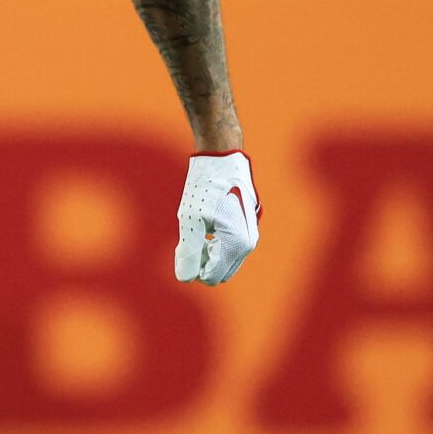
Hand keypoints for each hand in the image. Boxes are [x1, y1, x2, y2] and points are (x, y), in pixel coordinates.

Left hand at [174, 150, 259, 284]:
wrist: (222, 155)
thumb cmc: (205, 185)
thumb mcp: (191, 218)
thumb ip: (188, 250)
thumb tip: (185, 278)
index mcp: (238, 243)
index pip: (213, 276)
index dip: (193, 268)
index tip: (182, 247)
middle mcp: (249, 242)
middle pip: (221, 271)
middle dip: (202, 262)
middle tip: (187, 238)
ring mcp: (250, 232)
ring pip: (226, 259)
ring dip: (208, 252)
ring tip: (195, 230)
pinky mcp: (246, 224)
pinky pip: (230, 246)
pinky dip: (215, 242)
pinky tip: (204, 225)